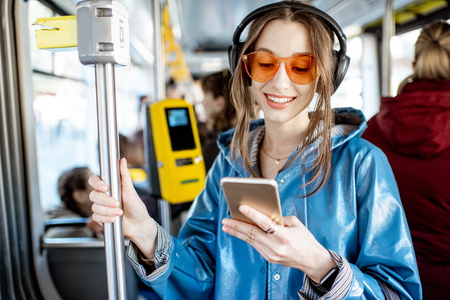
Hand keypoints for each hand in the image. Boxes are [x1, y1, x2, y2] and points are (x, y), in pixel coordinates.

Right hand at [89, 158, 156, 257]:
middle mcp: (103, 196)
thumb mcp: (131, 190)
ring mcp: (101, 207)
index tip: (105, 187)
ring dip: (108, 211)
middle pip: (93, 195)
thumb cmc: (136, 207)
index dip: (96, 183)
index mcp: (109, 187)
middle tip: (117, 203)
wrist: (138, 225)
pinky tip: (114, 219)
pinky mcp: (100, 218)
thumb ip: (125, 175)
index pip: (94, 180)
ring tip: (120, 213)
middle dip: (106, 201)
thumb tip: (122, 160)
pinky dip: (105, 219)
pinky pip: (96, 217)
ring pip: (95, 207)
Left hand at [221, 205, 335, 281]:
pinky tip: (238, 232)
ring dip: (237, 232)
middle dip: (237, 226)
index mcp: (284, 235)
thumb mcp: (295, 224)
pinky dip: (246, 237)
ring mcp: (271, 254)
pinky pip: (255, 245)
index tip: (241, 207)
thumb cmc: (305, 239)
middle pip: (252, 233)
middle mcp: (276, 246)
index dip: (252, 214)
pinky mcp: (269, 258)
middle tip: (225, 220)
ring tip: (226, 225)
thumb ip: (279, 218)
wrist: (311, 260)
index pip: (264, 223)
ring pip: (250, 240)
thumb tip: (263, 213)